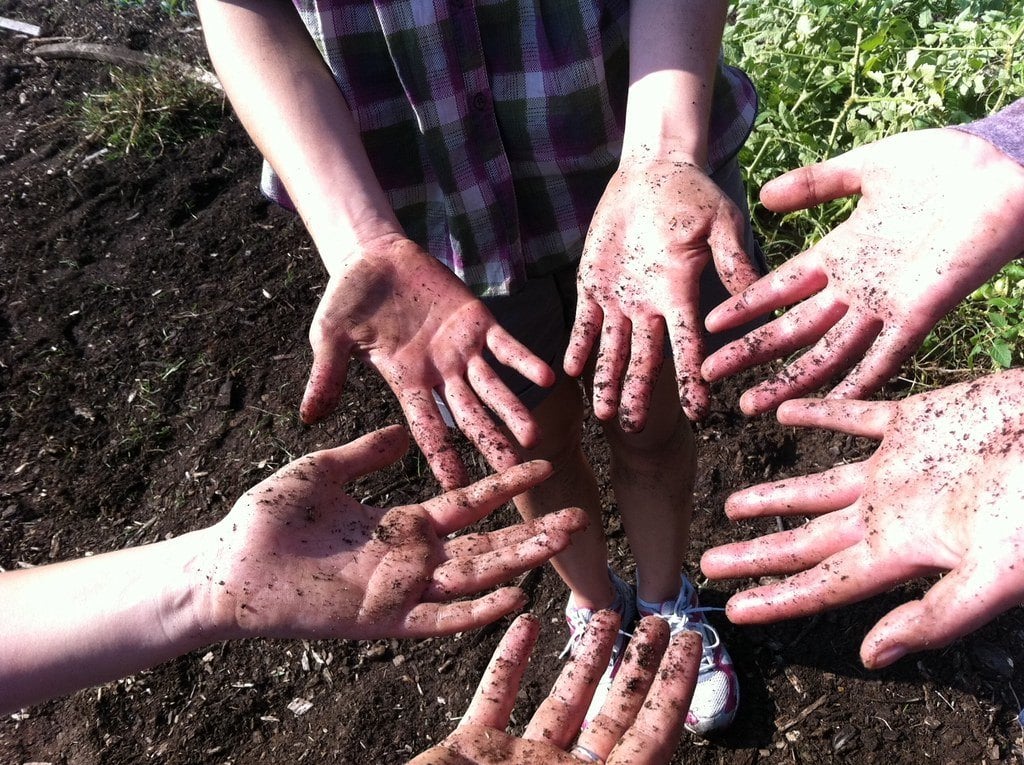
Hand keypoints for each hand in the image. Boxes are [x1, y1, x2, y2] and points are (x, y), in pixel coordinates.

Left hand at [200, 425, 586, 639]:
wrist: (227, 565)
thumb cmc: (268, 518)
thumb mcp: (324, 471)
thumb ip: (366, 453)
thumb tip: (404, 427)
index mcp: (400, 522)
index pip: (469, 502)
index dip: (505, 485)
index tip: (542, 464)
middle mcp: (410, 557)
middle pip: (486, 543)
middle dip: (531, 531)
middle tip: (579, 516)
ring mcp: (400, 588)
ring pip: (474, 576)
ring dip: (520, 562)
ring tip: (562, 542)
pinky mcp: (381, 619)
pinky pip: (440, 617)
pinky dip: (477, 610)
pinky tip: (516, 597)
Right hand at [300, 235, 555, 488]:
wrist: (373, 256)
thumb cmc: (347, 299)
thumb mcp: (330, 337)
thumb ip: (327, 375)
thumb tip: (306, 417)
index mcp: (406, 381)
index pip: (427, 426)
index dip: (442, 456)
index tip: (457, 487)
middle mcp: (439, 372)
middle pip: (468, 415)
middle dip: (488, 442)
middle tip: (511, 474)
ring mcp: (461, 348)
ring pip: (493, 386)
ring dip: (512, 410)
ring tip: (532, 437)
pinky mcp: (478, 320)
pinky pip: (506, 344)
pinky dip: (525, 360)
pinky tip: (547, 377)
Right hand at [409, 611, 701, 764]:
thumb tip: (664, 759)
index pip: (650, 737)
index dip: (673, 690)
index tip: (692, 643)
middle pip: (613, 713)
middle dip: (638, 665)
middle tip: (658, 618)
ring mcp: (517, 763)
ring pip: (561, 701)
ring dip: (583, 657)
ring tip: (605, 612)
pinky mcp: (473, 750)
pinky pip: (496, 699)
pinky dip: (509, 662)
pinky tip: (524, 624)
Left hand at [565, 158, 757, 426]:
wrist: (654, 173)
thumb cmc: (694, 196)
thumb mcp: (720, 225)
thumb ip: (733, 259)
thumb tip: (760, 293)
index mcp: (682, 295)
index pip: (688, 345)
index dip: (691, 379)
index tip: (699, 412)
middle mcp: (651, 306)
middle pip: (645, 359)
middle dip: (639, 393)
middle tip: (632, 428)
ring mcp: (621, 298)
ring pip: (613, 349)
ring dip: (608, 379)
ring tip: (603, 412)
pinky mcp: (593, 285)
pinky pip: (584, 323)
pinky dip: (579, 345)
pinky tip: (572, 370)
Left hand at [700, 370, 1023, 667]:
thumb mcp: (995, 574)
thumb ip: (935, 616)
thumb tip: (871, 658)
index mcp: (904, 549)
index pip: (824, 583)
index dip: (779, 598)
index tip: (732, 609)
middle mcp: (893, 511)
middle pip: (808, 539)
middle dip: (759, 552)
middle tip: (708, 562)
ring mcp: (902, 465)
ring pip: (820, 483)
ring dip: (776, 493)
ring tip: (732, 502)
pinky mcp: (917, 418)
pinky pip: (855, 415)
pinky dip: (819, 412)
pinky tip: (782, 412)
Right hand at [702, 128, 1023, 414]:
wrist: (1003, 166)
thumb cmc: (942, 164)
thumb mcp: (866, 169)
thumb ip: (816, 184)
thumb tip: (763, 196)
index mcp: (842, 253)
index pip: (781, 287)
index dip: (746, 307)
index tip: (710, 326)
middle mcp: (858, 286)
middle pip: (793, 328)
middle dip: (752, 354)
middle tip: (710, 377)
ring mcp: (888, 303)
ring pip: (828, 351)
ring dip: (791, 379)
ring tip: (751, 405)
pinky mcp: (922, 311)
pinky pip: (887, 354)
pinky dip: (859, 378)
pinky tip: (830, 399)